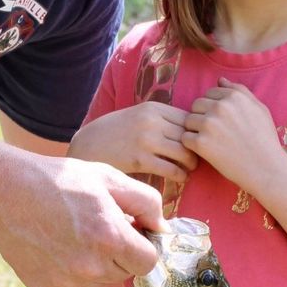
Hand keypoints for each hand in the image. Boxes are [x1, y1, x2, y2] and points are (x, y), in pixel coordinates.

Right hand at [0, 153, 162, 286]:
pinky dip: (67, 269)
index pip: (148, 261)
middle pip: (123, 272)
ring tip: (70, 231)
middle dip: (118, 252)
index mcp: (111, 239)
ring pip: (97, 279)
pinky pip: (71, 284)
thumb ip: (145, 202)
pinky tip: (52, 243)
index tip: (128, 229)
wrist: (3, 190)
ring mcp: (67, 283)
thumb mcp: (107, 178)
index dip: (141, 244)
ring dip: (93, 262)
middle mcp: (91, 268)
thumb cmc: (58, 179)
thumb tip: (162, 228)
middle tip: (95, 225)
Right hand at [68, 103, 197, 183]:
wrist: (88, 145)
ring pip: (183, 153)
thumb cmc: (116, 132)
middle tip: (198, 159)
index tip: (198, 143)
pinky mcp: (140, 160)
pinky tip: (180, 178)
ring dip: (191, 164)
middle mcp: (151, 121)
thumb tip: (191, 130)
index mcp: (153, 108)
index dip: (197, 133)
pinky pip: (171, 169)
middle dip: (198, 149)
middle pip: (188, 136)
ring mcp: (146, 140)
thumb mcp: (138, 116)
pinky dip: (180, 175)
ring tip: (189, 169)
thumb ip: (161, 119)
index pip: (188, 119)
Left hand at [183, 78, 286, 195]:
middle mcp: (220, 107)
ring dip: (195, 130)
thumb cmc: (264, 138)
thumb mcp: (259, 108)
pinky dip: (192, 145)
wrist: (265, 167)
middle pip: (196, 105)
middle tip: (216, 133)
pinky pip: (185, 138)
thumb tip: (220, 80)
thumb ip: (239, 91)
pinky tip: (206, 151)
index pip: (209, 94)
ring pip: (188, 120)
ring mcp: (209, 124)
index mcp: (233, 96)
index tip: (223, 121)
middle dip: (202, 116)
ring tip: (212, 141)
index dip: (213, 107)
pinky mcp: (201, 143)